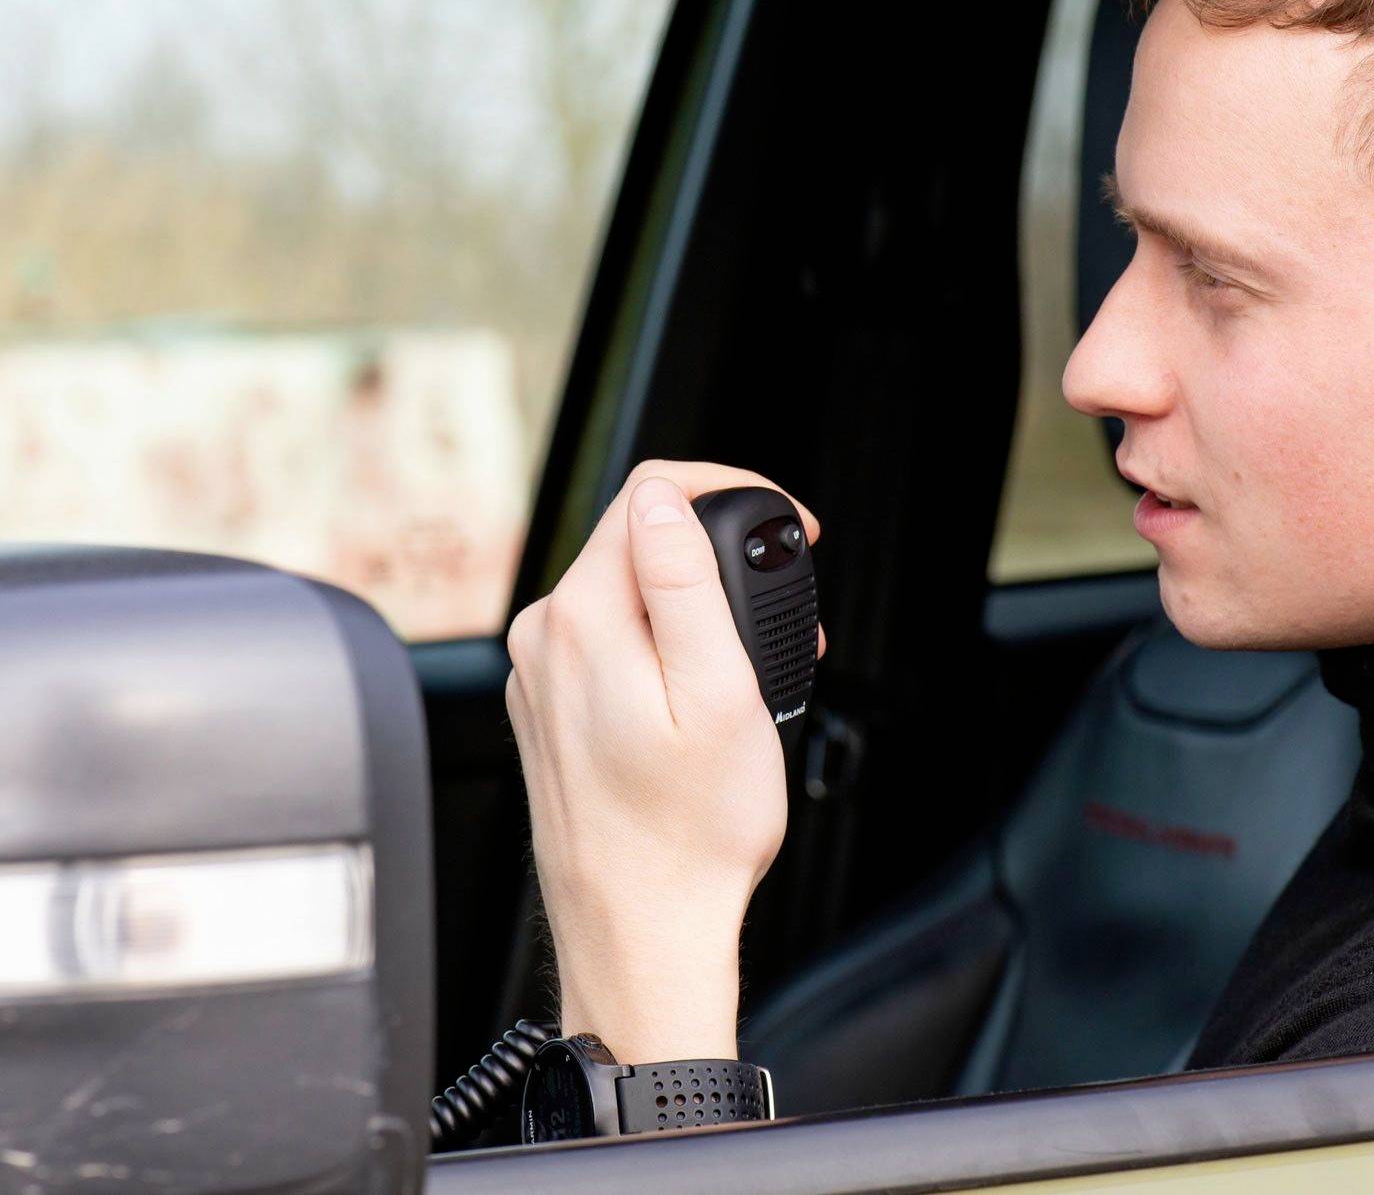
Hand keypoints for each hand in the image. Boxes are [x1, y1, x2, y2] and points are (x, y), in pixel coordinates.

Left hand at [505, 459, 824, 1064]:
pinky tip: (705, 697)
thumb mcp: (717, 693)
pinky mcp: (548, 709)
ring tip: (756, 668)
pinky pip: (610, 641)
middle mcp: (545, 637)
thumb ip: (684, 582)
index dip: (728, 489)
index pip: (649, 494)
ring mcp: (539, 675)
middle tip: (784, 615)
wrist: (640, 933)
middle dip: (720, 556)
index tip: (785, 524)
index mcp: (583, 618)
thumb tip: (664, 499)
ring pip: (628, 593)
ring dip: (696, 606)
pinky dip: (664, 646)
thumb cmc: (691, 832)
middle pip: (639, 542)